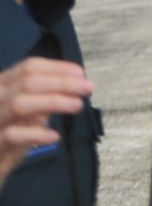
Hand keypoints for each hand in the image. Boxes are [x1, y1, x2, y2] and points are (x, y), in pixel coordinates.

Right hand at [0, 58, 93, 188]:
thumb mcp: (26, 114)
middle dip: (61, 82)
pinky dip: (35, 134)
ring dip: (53, 102)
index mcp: (2, 85)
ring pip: (19, 104)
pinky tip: (54, 137)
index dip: (57, 68)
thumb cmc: (7, 137)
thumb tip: (72, 87)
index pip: (29, 67)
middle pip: (28, 82)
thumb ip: (42, 99)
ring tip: (77, 105)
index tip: (81, 74)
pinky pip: (12, 135)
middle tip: (88, 88)